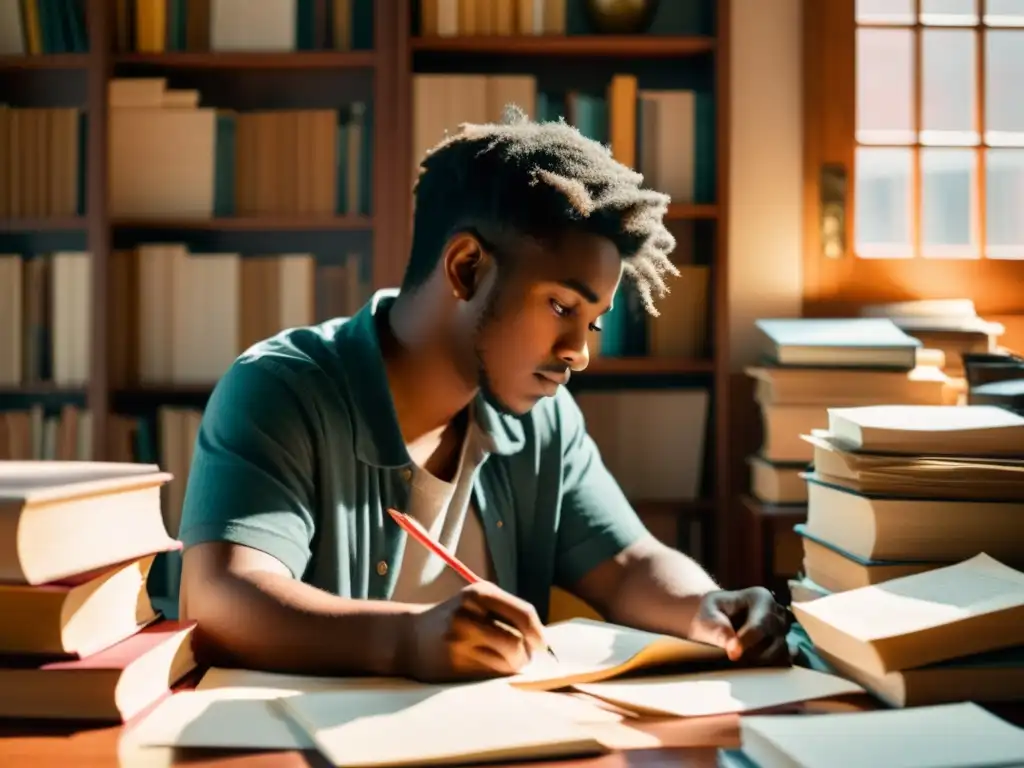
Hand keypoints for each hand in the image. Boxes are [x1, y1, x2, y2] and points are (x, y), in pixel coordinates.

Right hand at [399, 581, 547, 681]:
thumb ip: (508, 611)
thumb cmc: (455, 618)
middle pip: (516, 642)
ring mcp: (457, 640)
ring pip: (505, 662)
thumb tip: (543, 640)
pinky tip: (486, 667)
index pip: (523, 613)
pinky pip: (489, 675)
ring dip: (512, 666)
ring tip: (506, 662)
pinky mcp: (452, 664)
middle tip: (523, 657)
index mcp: (478, 592)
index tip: (542, 645)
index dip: (538, 633)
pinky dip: (495, 674)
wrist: (409, 637)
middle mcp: (467, 614)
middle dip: (526, 655)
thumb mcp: (477, 601)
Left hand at [688, 587, 790, 664]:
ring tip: (738, 653)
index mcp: (761, 597)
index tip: (732, 654)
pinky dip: (769, 663)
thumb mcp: (708, 615)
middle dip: (752, 650)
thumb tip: (732, 646)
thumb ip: (718, 629)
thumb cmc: (710, 613)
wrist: (713, 619)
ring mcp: (783, 629)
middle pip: (774, 639)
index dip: (747, 641)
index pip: (760, 624)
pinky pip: (785, 659)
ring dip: (759, 658)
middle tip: (731, 653)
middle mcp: (777, 612)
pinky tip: (751, 660)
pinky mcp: (783, 644)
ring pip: (781, 651)